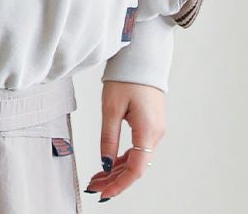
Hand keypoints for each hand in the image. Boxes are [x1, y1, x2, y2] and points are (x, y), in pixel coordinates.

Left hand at [84, 80, 165, 201]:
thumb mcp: (111, 107)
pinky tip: (110, 164)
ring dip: (118, 170)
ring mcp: (155, 130)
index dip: (119, 184)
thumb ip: (108, 137)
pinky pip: (139, 148)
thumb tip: (105, 164)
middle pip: (135, 166)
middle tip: (93, 186)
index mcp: (147, 131)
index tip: (103, 192)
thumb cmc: (126, 78)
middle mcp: (156, 134)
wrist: (141, 57)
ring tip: (97, 178)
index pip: (135, 169)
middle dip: (114, 179)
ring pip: (137, 159)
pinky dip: (124, 158)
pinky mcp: (151, 124)